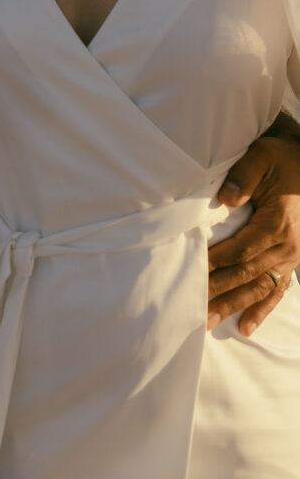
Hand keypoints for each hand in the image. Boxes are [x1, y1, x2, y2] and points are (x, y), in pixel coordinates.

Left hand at [208, 122, 299, 336]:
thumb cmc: (281, 160)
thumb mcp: (262, 157)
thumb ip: (243, 176)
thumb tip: (226, 198)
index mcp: (277, 223)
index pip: (241, 249)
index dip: (217, 261)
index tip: (194, 270)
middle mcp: (286, 246)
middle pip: (247, 274)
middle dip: (219, 292)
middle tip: (194, 309)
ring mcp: (291, 257)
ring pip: (260, 287)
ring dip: (234, 306)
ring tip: (209, 322)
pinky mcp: (292, 261)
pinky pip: (278, 291)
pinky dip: (262, 310)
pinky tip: (246, 328)